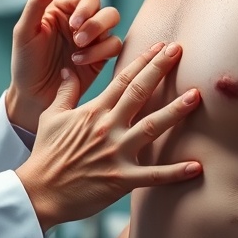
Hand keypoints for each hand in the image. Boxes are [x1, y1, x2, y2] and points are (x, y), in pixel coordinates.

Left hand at [7, 0, 122, 132]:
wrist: (32, 97)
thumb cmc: (25, 63)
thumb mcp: (25, 31)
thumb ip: (37, 1)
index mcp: (63, 10)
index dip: (86, 9)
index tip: (73, 25)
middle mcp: (80, 23)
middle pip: (107, 11)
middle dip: (96, 24)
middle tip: (77, 39)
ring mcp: (92, 41)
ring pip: (114, 27)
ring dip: (99, 38)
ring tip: (77, 52)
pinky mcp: (100, 58)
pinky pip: (114, 48)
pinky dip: (101, 53)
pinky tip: (79, 63)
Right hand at [15, 42, 201, 231]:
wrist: (40, 191)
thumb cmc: (46, 154)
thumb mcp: (51, 117)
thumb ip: (65, 92)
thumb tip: (69, 71)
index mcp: (94, 111)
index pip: (122, 79)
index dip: (143, 60)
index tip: (160, 46)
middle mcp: (108, 127)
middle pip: (139, 92)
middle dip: (161, 69)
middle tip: (179, 50)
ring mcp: (116, 153)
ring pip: (152, 127)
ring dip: (175, 111)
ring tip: (196, 96)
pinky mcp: (122, 179)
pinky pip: (154, 175)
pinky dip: (175, 172)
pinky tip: (197, 166)